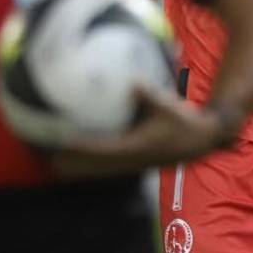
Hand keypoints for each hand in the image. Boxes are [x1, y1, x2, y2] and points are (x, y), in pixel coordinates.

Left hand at [49, 87, 233, 179]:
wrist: (201, 140)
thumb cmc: (184, 122)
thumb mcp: (167, 105)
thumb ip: (148, 94)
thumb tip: (131, 81)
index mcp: (138, 147)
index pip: (104, 150)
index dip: (83, 149)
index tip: (64, 144)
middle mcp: (133, 160)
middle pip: (97, 167)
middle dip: (75, 165)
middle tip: (50, 161)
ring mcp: (134, 163)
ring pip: (102, 170)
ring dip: (82, 168)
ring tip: (58, 164)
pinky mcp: (137, 162)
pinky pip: (109, 166)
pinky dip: (94, 164)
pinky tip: (83, 159)